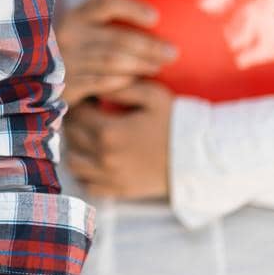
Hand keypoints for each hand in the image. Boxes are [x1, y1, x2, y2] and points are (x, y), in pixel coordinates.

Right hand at [55, 0, 175, 103]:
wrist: (41, 78)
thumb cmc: (75, 51)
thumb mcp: (83, 30)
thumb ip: (107, 25)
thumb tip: (155, 20)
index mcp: (75, 16)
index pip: (106, 3)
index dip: (133, 8)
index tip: (156, 17)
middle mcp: (68, 35)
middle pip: (117, 38)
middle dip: (149, 46)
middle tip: (172, 52)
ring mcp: (66, 60)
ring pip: (112, 61)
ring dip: (141, 64)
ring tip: (158, 66)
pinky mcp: (67, 84)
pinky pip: (102, 82)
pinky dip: (123, 81)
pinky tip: (137, 81)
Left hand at [63, 80, 173, 199]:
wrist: (201, 157)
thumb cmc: (178, 122)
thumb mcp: (152, 95)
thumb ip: (120, 87)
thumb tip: (96, 83)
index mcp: (109, 131)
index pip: (76, 113)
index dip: (79, 102)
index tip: (88, 98)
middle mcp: (104, 157)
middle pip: (71, 136)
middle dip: (74, 122)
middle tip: (86, 114)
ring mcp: (111, 177)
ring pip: (74, 162)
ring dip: (75, 148)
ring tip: (88, 137)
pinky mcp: (120, 191)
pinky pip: (89, 185)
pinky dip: (85, 173)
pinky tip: (96, 161)